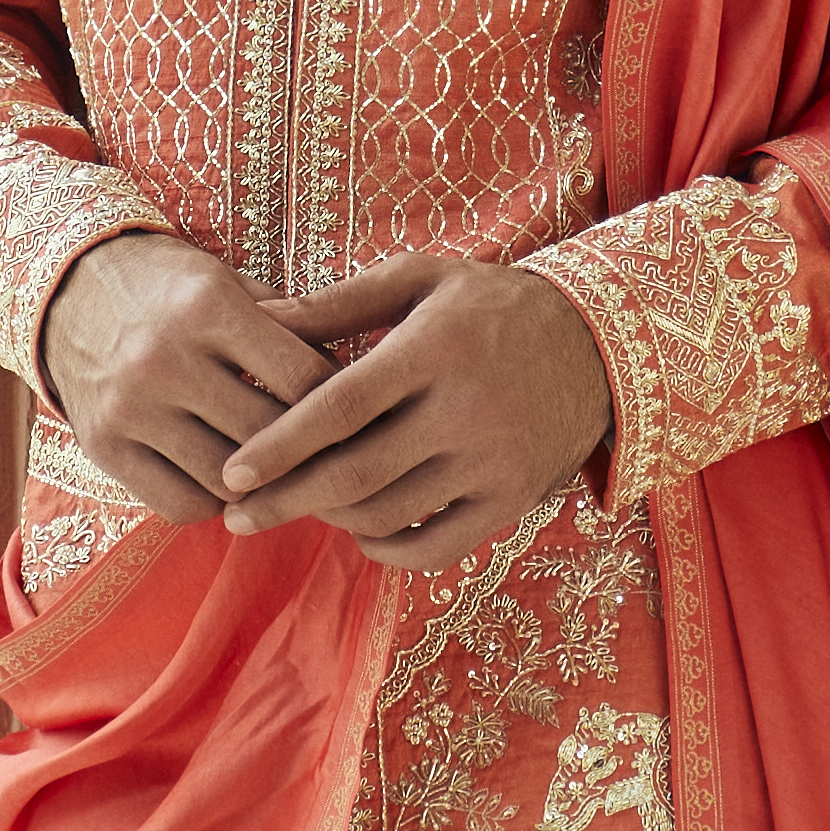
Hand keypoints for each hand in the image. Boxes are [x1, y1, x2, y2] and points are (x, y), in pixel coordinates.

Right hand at [38, 230, 330, 522]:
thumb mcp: (229, 282)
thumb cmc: (170, 287)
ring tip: (280, 472)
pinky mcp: (102, 445)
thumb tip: (360, 389)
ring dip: (260, 486)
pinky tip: (223, 479)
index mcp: (207, 306)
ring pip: (226, 481)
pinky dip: (212, 502)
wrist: (67, 288)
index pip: (302, 378)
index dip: (342, 403)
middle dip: (307, 453)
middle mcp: (163, 358)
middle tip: (331, 459)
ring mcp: (128, 407)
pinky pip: (179, 505)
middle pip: (267, 435)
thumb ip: (291, 328)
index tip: (357, 415)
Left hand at [217, 254, 610, 571]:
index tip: (231, 471)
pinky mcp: (513, 500)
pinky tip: (360, 531)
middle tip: (237, 515)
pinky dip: (387, 549)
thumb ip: (336, 304)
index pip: (341, 407)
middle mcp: (465, 411)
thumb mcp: (419, 281)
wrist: (598, 342)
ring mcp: (493, 462)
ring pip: (389, 513)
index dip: (280, 444)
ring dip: (331, 519)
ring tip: (298, 507)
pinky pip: (437, 547)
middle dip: (285, 500)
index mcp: (434, 350)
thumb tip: (256, 319)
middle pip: (356, 473)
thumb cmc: (490, 305)